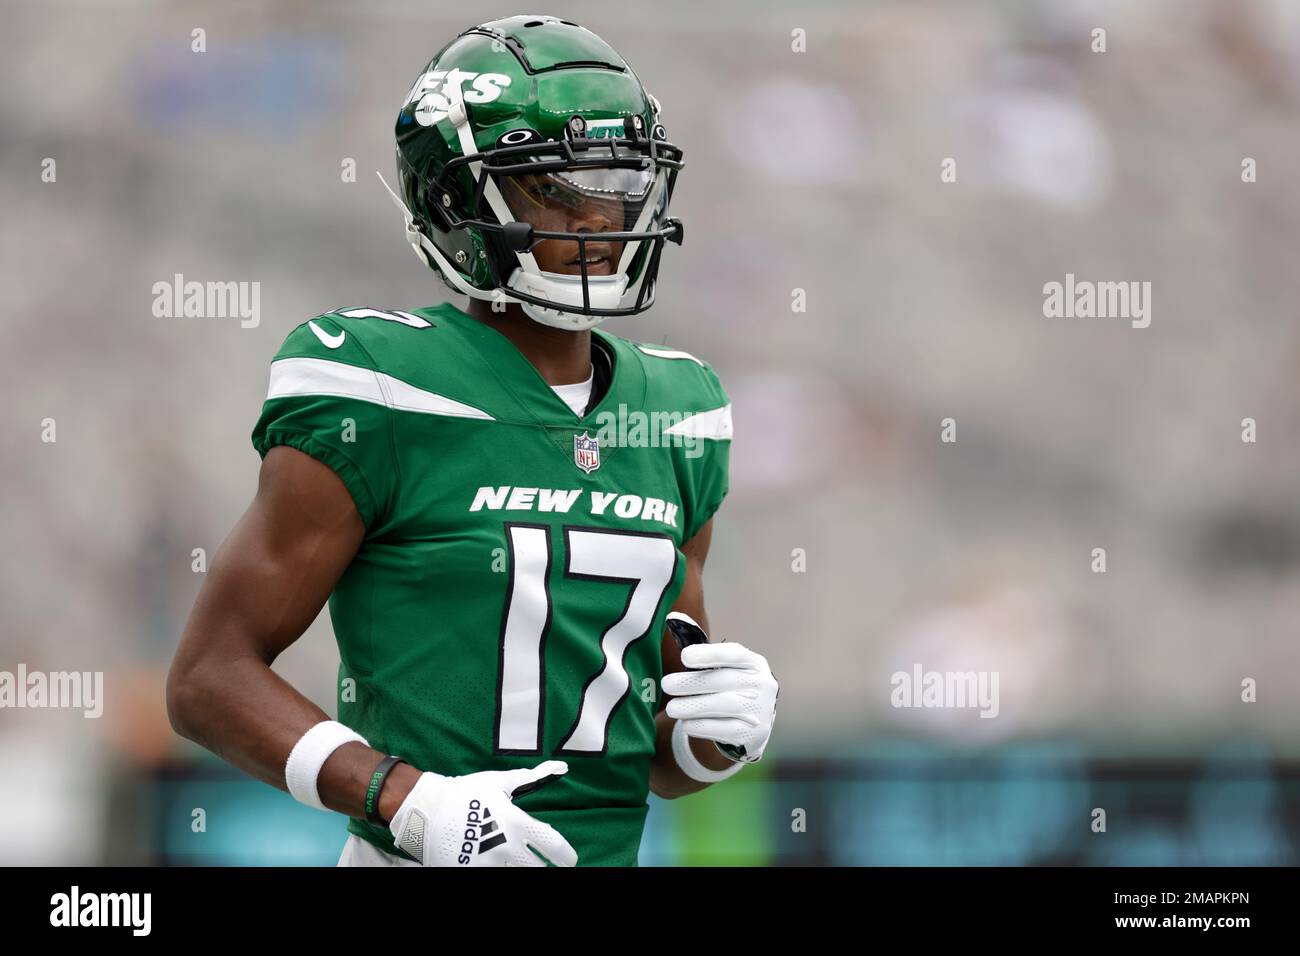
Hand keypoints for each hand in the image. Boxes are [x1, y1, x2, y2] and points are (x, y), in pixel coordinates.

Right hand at [388, 760, 577, 865]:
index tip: (569, 860)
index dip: (566, 856)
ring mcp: (488, 863)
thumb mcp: (499, 782)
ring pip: (517, 875)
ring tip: (511, 860)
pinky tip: (493, 863)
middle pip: (538, 869)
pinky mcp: (470, 872)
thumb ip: (532, 777)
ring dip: (518, 868)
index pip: (554, 846)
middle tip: (540, 863)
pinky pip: (494, 877)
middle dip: (543, 867)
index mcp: (517, 823)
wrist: (425, 809)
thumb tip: (561, 767)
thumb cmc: (465, 793)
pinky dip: (498, 870)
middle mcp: (506, 846)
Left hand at [661, 642, 777, 762]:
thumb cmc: (733, 688)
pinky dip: (702, 726)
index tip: (684, 656)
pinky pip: (725, 730)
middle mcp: (762, 684)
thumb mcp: (729, 670)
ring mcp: (760, 710)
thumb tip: (680, 646)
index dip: (709, 654)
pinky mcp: (753, 734)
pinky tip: (686, 724)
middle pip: (725, 680)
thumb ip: (707, 660)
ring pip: (724, 705)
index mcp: (754, 663)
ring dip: (693, 706)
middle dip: (692, 682)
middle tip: (667, 684)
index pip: (734, 654)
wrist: (754, 721)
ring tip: (672, 708)